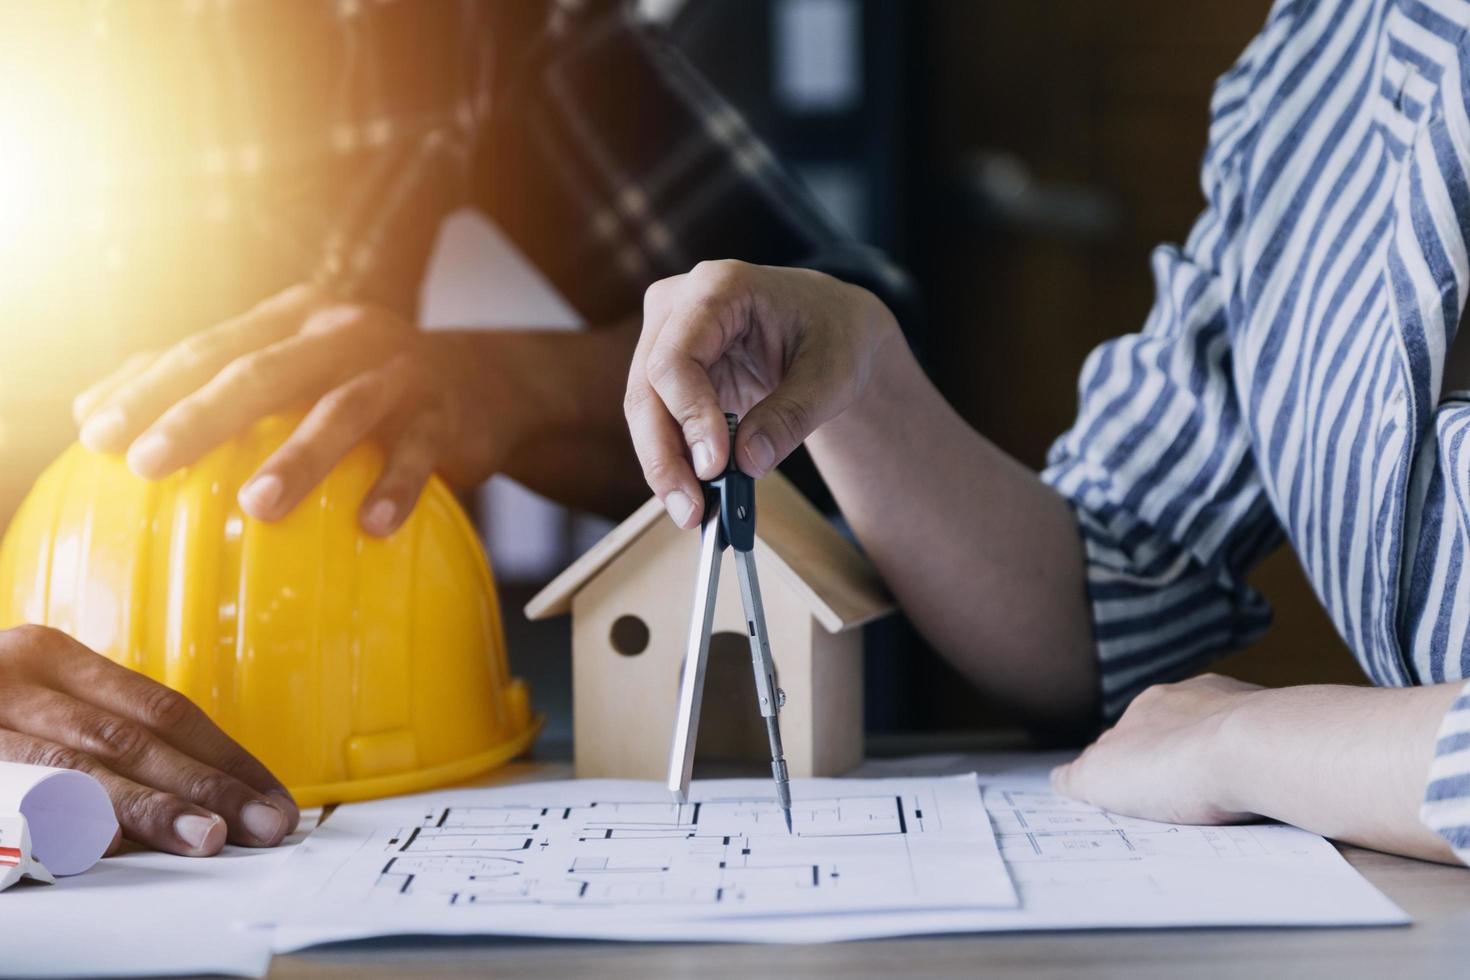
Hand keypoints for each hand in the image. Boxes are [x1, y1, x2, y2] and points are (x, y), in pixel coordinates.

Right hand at [0, 625, 298, 855]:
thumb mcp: (37, 703)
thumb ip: (102, 731)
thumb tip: (203, 790)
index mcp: (49, 654)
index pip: (162, 706)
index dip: (224, 753)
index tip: (273, 794)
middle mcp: (13, 677)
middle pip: (135, 736)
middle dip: (209, 783)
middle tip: (268, 824)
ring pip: (80, 767)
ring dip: (153, 808)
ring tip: (211, 836)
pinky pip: (21, 797)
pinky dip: (72, 823)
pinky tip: (117, 845)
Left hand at [72, 283, 502, 536]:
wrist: (481, 384)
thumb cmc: (361, 384)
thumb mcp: (291, 367)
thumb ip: (205, 381)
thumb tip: (89, 411)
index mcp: (294, 318)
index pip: (211, 347)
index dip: (152, 387)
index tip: (98, 435)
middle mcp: (345, 333)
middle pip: (265, 372)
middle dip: (202, 418)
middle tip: (151, 464)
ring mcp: (400, 372)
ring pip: (343, 412)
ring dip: (299, 461)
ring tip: (255, 507)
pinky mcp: (448, 416)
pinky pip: (418, 454)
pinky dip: (395, 489)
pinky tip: (370, 528)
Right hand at [624, 260, 898, 528]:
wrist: (832, 329)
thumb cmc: (836, 335)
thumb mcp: (834, 375)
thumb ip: (792, 415)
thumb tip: (747, 463)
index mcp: (718, 287)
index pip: (677, 357)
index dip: (689, 416)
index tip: (715, 466)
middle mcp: (678, 307)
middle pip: (647, 389)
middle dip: (665, 456)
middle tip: (691, 510)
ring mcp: (667, 338)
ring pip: (645, 411)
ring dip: (664, 467)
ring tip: (693, 513)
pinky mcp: (668, 374)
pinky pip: (660, 423)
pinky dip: (676, 462)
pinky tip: (696, 497)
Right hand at [1049, 674, 1261, 824]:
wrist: (1258, 751)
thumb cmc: (1177, 763)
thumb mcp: (1100, 778)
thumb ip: (1076, 776)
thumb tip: (1063, 777)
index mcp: (1146, 707)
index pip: (1127, 735)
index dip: (1129, 768)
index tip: (1134, 796)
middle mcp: (1191, 697)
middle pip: (1176, 732)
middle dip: (1175, 760)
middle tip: (1178, 803)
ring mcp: (1239, 706)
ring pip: (1221, 736)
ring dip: (1218, 762)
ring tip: (1222, 803)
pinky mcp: (1282, 724)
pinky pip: (1261, 746)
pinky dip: (1256, 765)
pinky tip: (1257, 794)